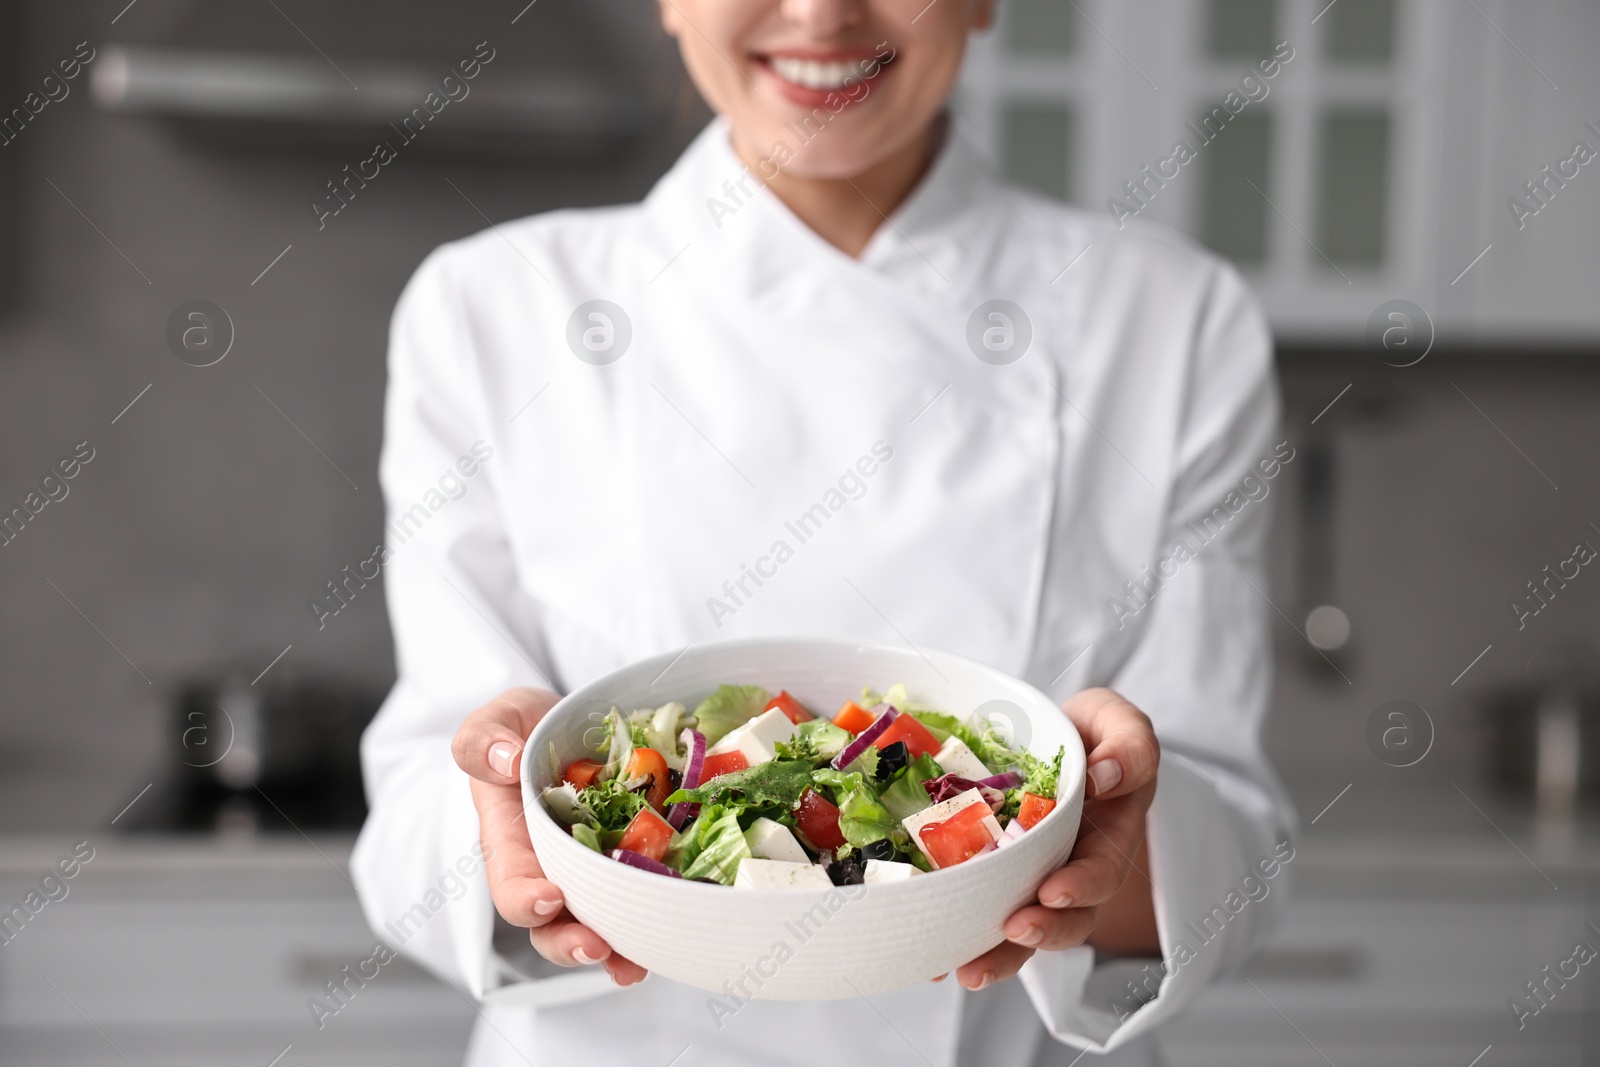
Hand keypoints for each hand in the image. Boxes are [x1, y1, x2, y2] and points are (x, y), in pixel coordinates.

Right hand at [451, 687, 647, 985]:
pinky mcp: (631, 864)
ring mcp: (592, 871)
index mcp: (510, 838)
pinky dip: (653, 920)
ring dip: (614, 950)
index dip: (524, 896)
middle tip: (597, 947)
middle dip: (570, 941)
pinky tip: (670, 934)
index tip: (549, 898)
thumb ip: (485, 738)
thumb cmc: (527, 728)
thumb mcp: (499, 719)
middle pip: (550, 922)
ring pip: (596, 923)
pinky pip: (640, 897)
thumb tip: (503, 760)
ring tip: (634, 967)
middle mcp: (550, 867)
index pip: (509, 878)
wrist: (572, 727)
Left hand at [952, 687, 1159, 989]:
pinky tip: (929, 961)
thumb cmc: (1091, 734)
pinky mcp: (994, 880)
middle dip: (1041, 932)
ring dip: (998, 955)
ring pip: (1022, 931)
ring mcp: (1031, 880)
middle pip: (1066, 919)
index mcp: (1108, 837)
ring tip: (965, 970)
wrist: (1052, 741)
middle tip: (1013, 930)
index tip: (1052, 893)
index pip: (1101, 872)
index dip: (1080, 888)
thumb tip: (1105, 776)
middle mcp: (1071, 869)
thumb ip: (1128, 745)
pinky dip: (957, 940)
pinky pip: (979, 914)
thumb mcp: (1118, 723)